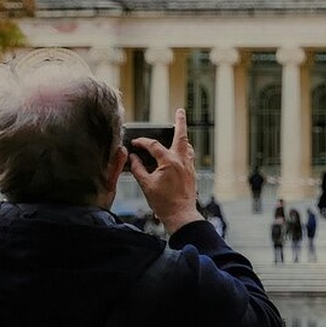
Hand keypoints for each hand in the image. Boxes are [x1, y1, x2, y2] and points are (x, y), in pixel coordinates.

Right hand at [130, 108, 203, 233]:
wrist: (181, 215)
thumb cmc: (163, 203)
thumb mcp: (146, 185)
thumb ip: (138, 169)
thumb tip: (133, 158)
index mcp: (169, 161)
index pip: (154, 145)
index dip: (142, 142)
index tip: (134, 144)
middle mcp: (182, 161)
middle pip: (181, 136)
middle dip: (180, 122)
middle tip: (180, 111)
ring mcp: (189, 167)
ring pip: (187, 146)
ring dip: (182, 137)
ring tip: (179, 131)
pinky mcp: (192, 174)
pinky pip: (188, 156)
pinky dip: (183, 150)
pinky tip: (179, 153)